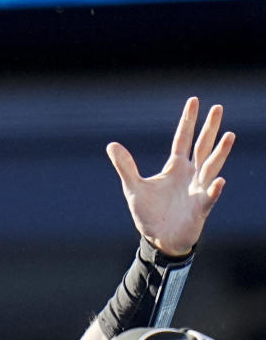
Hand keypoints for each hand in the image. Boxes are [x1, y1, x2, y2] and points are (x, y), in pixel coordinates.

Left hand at [107, 96, 233, 256]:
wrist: (159, 239)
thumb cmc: (149, 213)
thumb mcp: (133, 187)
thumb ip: (125, 166)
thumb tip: (111, 144)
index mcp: (175, 167)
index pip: (183, 138)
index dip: (188, 121)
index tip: (194, 101)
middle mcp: (190, 174)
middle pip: (202, 146)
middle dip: (209, 128)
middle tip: (217, 107)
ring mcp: (198, 189)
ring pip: (211, 167)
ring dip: (220, 152)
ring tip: (229, 135)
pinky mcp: (201, 208)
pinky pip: (209, 197)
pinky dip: (213, 189)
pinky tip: (218, 181)